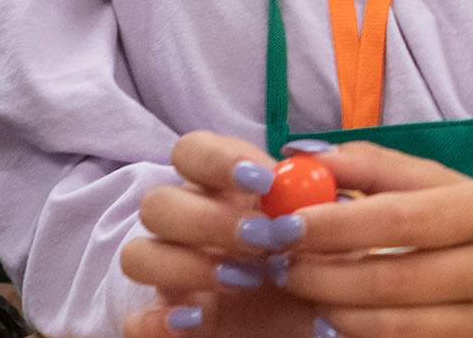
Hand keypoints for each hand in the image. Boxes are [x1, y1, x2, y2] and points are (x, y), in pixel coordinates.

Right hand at [120, 131, 318, 337]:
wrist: (320, 317)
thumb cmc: (324, 260)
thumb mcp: (338, 225)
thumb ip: (329, 192)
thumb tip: (318, 163)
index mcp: (223, 190)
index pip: (192, 152)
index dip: (218, 159)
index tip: (265, 181)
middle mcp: (189, 226)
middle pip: (157, 202)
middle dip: (207, 219)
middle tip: (262, 239)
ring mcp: (172, 273)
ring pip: (137, 254)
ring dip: (187, 265)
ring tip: (247, 280)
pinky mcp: (167, 320)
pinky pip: (134, 318)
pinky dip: (156, 320)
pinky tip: (196, 320)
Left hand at [276, 142, 472, 337]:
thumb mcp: (449, 185)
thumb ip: (380, 170)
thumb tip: (305, 158)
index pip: (402, 218)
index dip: (335, 224)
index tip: (283, 223)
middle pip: (392, 279)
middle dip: (321, 273)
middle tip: (277, 262)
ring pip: (392, 325)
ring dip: (331, 309)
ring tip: (298, 287)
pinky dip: (359, 333)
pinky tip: (335, 316)